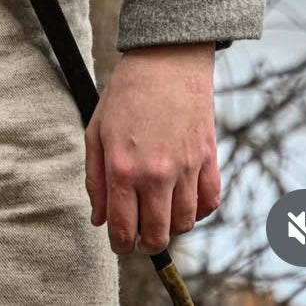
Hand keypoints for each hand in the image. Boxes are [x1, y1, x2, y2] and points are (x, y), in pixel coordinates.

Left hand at [84, 42, 220, 255]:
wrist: (166, 61)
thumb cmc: (125, 94)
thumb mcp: (96, 131)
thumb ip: (95, 180)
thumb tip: (99, 220)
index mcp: (123, 168)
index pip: (123, 229)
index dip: (120, 244)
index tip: (120, 243)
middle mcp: (156, 174)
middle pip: (157, 235)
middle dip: (145, 242)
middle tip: (139, 233)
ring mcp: (186, 168)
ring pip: (184, 224)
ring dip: (171, 226)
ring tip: (159, 211)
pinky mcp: (209, 160)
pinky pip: (210, 204)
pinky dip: (198, 211)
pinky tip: (183, 199)